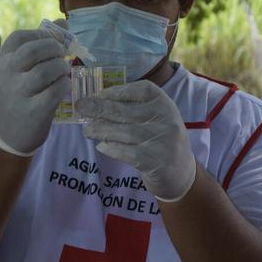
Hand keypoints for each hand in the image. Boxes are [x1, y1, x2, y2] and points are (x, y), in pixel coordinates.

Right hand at [0, 28, 70, 155]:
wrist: (4, 136)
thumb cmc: (16, 97)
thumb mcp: (17, 71)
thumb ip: (38, 46)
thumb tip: (64, 23)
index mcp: (2, 61)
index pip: (20, 37)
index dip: (43, 34)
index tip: (55, 41)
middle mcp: (6, 75)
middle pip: (34, 50)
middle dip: (55, 49)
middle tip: (62, 56)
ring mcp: (18, 93)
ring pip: (46, 70)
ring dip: (61, 68)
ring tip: (63, 73)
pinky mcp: (32, 111)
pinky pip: (55, 91)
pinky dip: (65, 85)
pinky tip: (65, 86)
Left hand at [75, 80, 195, 201]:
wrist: (181, 171)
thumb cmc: (159, 138)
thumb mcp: (155, 117)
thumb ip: (133, 108)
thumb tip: (97, 101)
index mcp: (165, 102)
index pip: (140, 89)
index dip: (116, 91)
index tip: (97, 94)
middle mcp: (167, 118)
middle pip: (126, 111)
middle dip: (99, 108)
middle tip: (80, 107)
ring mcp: (162, 140)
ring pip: (124, 132)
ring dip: (101, 130)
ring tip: (87, 130)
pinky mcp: (156, 160)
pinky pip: (127, 152)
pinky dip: (111, 148)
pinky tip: (101, 146)